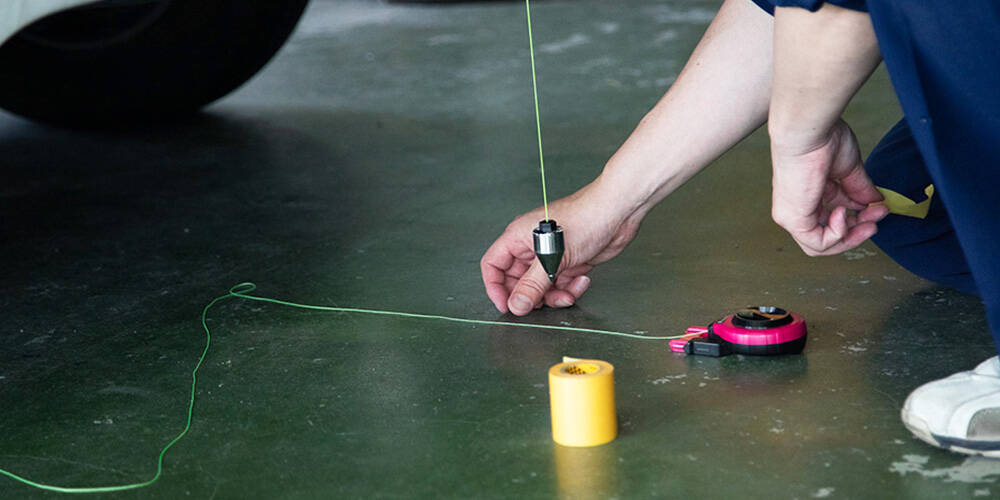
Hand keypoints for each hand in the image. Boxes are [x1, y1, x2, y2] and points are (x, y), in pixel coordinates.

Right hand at [480, 183, 642, 315]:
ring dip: (554, 295)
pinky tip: (583, 279)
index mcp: (518, 237)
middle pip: (518, 281)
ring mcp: (550, 255)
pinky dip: (570, 288)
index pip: (493, 265)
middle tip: (543, 304)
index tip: (507, 306)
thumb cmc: (585, 218)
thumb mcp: (553, 258)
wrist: (618, 213)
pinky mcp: (568, 262)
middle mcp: (531, 246)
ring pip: (541, 286)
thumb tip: (516, 305)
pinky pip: (560, 284)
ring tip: (568, 293)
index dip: (496, 288)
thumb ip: (531, 285)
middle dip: (532, 296)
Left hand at [770, 119, 888, 255]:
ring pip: (820, 246)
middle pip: (826, 238)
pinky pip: (817, 242)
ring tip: (866, 220)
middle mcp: (797, 208)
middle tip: (876, 220)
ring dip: (850, 237)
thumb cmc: (822, 140)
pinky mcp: (792, 219)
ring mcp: (792, 215)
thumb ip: (859, 190)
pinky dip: (837, 234)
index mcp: (809, 196)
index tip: (879, 210)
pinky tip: (844, 213)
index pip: (832, 222)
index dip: (858, 222)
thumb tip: (876, 204)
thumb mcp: (848, 170)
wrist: (808, 131)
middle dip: (857, 233)